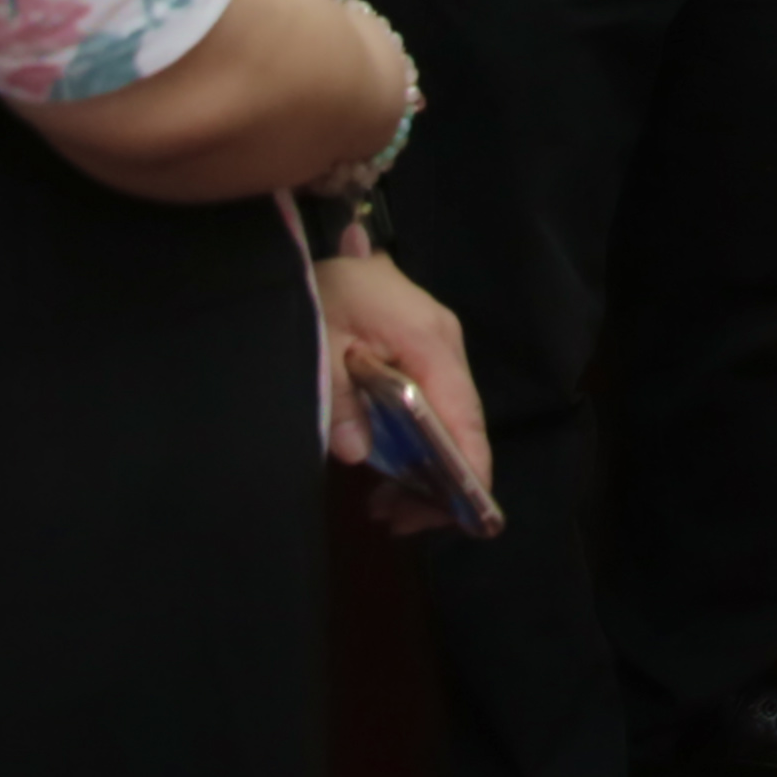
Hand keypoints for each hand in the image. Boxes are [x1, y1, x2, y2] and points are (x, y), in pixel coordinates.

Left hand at [315, 242, 500, 534]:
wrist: (306, 252)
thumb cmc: (317, 293)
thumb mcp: (315, 341)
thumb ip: (337, 397)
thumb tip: (360, 455)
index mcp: (427, 339)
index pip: (462, 411)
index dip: (469, 465)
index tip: (466, 514)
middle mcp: (445, 344)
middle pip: (462, 422)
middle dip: (441, 480)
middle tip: (398, 523)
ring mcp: (437, 348)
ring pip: (449, 419)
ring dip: (425, 468)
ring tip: (385, 511)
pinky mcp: (423, 354)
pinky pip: (433, 407)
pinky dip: (417, 445)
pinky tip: (385, 477)